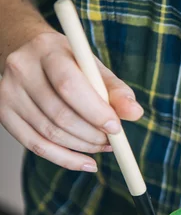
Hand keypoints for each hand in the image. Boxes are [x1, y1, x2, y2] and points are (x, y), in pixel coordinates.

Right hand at [0, 30, 143, 171]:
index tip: (116, 128)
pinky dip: (65, 159)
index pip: (69, 85)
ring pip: (48, 133)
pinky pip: (35, 145)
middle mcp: (22, 70)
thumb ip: (117, 90)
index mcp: (48, 51)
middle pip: (59, 114)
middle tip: (112, 141)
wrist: (28, 52)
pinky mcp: (3, 112)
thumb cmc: (69, 62)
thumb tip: (135, 113)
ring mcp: (8, 92)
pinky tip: (86, 163)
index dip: (95, 111)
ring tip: (103, 146)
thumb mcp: (94, 68)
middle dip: (91, 134)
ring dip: (82, 147)